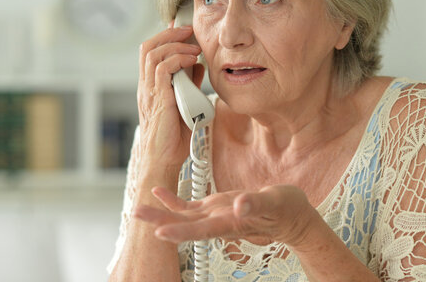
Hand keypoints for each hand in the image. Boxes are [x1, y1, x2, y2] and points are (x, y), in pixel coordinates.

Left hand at [133, 185, 316, 246]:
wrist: (289, 216)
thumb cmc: (286, 210)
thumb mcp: (276, 202)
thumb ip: (258, 204)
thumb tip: (240, 203)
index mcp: (231, 222)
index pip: (201, 230)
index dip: (180, 231)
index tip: (159, 232)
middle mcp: (218, 222)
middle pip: (184, 225)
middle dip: (159, 221)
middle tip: (136, 215)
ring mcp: (214, 215)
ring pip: (182, 217)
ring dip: (160, 212)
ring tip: (139, 207)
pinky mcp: (214, 207)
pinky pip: (189, 205)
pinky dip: (173, 200)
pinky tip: (159, 193)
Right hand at [137, 25, 204, 182]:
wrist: (163, 161)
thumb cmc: (173, 138)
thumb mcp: (184, 103)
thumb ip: (188, 84)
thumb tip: (198, 65)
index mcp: (150, 87)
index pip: (150, 53)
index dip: (165, 37)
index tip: (183, 30)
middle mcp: (146, 86)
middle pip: (147, 47)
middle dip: (169, 34)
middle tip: (189, 30)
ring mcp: (149, 92)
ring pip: (153, 53)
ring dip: (175, 45)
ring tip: (193, 46)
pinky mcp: (158, 99)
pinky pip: (162, 69)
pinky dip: (177, 59)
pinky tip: (192, 60)